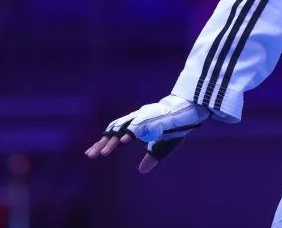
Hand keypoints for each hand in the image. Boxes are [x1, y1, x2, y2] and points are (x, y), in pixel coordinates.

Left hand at [84, 94, 210, 172]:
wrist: (192, 110)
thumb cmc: (176, 127)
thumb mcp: (162, 146)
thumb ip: (151, 156)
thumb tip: (141, 170)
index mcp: (137, 125)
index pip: (115, 133)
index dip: (103, 143)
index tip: (90, 154)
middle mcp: (137, 119)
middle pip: (114, 129)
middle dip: (101, 142)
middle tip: (89, 155)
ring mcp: (145, 116)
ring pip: (123, 127)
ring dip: (113, 140)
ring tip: (103, 152)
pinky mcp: (154, 116)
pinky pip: (140, 124)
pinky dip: (130, 132)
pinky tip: (123, 140)